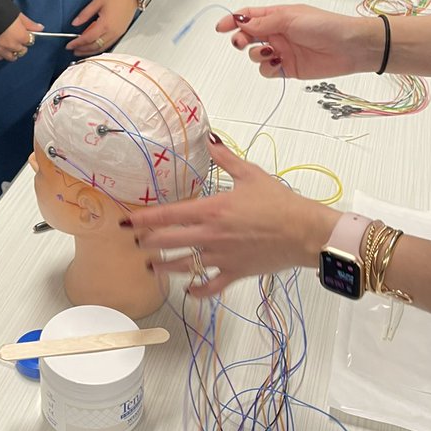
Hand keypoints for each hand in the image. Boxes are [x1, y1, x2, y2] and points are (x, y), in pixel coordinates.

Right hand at [0, 13, 43, 61]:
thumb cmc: (0, 10)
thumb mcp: (18, 15)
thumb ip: (29, 24)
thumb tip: (40, 28)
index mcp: (20, 36)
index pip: (30, 42)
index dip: (27, 37)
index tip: (24, 33)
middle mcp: (11, 45)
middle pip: (22, 51)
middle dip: (21, 45)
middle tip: (16, 38)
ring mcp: (0, 49)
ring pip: (11, 57)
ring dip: (12, 52)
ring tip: (9, 44)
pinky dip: (0, 53)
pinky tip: (0, 46)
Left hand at [66, 0, 137, 56]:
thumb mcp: (97, 2)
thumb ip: (85, 14)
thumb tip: (75, 23)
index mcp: (105, 24)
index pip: (88, 38)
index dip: (77, 43)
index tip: (70, 45)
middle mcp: (112, 31)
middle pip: (95, 46)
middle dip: (83, 50)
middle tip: (74, 50)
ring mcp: (118, 33)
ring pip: (102, 48)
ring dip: (91, 51)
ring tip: (81, 51)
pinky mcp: (121, 33)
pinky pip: (108, 44)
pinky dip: (99, 47)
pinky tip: (93, 46)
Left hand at [129, 137, 337, 297]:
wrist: (303, 232)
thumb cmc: (278, 202)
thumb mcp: (250, 174)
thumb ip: (225, 158)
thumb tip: (209, 140)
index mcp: (211, 211)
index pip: (168, 216)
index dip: (143, 219)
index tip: (127, 222)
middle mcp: (210, 236)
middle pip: (168, 242)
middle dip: (148, 243)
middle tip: (136, 242)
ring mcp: (221, 258)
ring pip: (184, 266)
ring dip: (164, 267)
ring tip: (151, 267)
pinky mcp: (235, 273)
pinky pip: (211, 286)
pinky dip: (198, 290)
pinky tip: (189, 290)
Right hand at [215, 5, 380, 78]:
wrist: (351, 48)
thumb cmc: (327, 26)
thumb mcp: (291, 19)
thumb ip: (264, 23)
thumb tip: (241, 22)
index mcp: (276, 16)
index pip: (247, 16)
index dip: (232, 20)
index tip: (221, 27)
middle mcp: (277, 33)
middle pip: (247, 36)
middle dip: (240, 39)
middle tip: (241, 42)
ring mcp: (281, 50)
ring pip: (255, 55)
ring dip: (257, 54)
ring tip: (270, 52)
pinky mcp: (288, 67)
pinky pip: (267, 70)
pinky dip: (268, 68)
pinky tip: (277, 63)